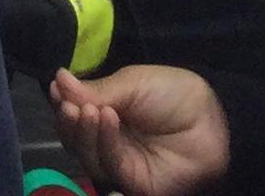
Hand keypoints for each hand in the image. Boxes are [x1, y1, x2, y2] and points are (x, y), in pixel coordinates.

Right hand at [51, 65, 230, 195]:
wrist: (210, 118)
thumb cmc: (173, 95)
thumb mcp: (132, 84)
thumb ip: (96, 90)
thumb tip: (58, 80)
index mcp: (107, 117)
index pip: (76, 116)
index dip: (64, 104)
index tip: (55, 87)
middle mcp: (110, 143)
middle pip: (75, 140)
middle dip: (68, 121)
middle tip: (66, 103)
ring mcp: (122, 165)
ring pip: (87, 156)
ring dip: (82, 132)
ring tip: (86, 110)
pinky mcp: (134, 185)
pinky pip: (111, 167)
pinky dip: (104, 141)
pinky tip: (105, 117)